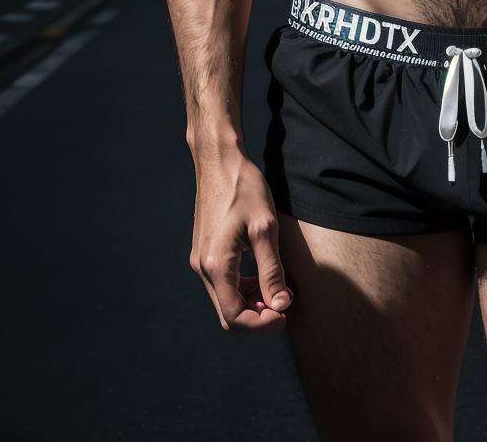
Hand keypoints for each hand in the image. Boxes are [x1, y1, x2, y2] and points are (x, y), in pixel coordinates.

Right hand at [190, 151, 294, 333]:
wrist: (220, 162)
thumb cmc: (245, 189)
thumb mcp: (265, 228)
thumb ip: (271, 270)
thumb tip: (281, 305)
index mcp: (216, 265)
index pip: (235, 316)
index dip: (262, 324)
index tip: (286, 313)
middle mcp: (203, 268)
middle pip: (228, 314)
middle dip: (257, 316)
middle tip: (284, 303)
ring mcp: (201, 261)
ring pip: (225, 300)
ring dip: (251, 303)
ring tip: (277, 289)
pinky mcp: (204, 253)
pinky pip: (222, 284)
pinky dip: (243, 289)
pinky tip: (262, 276)